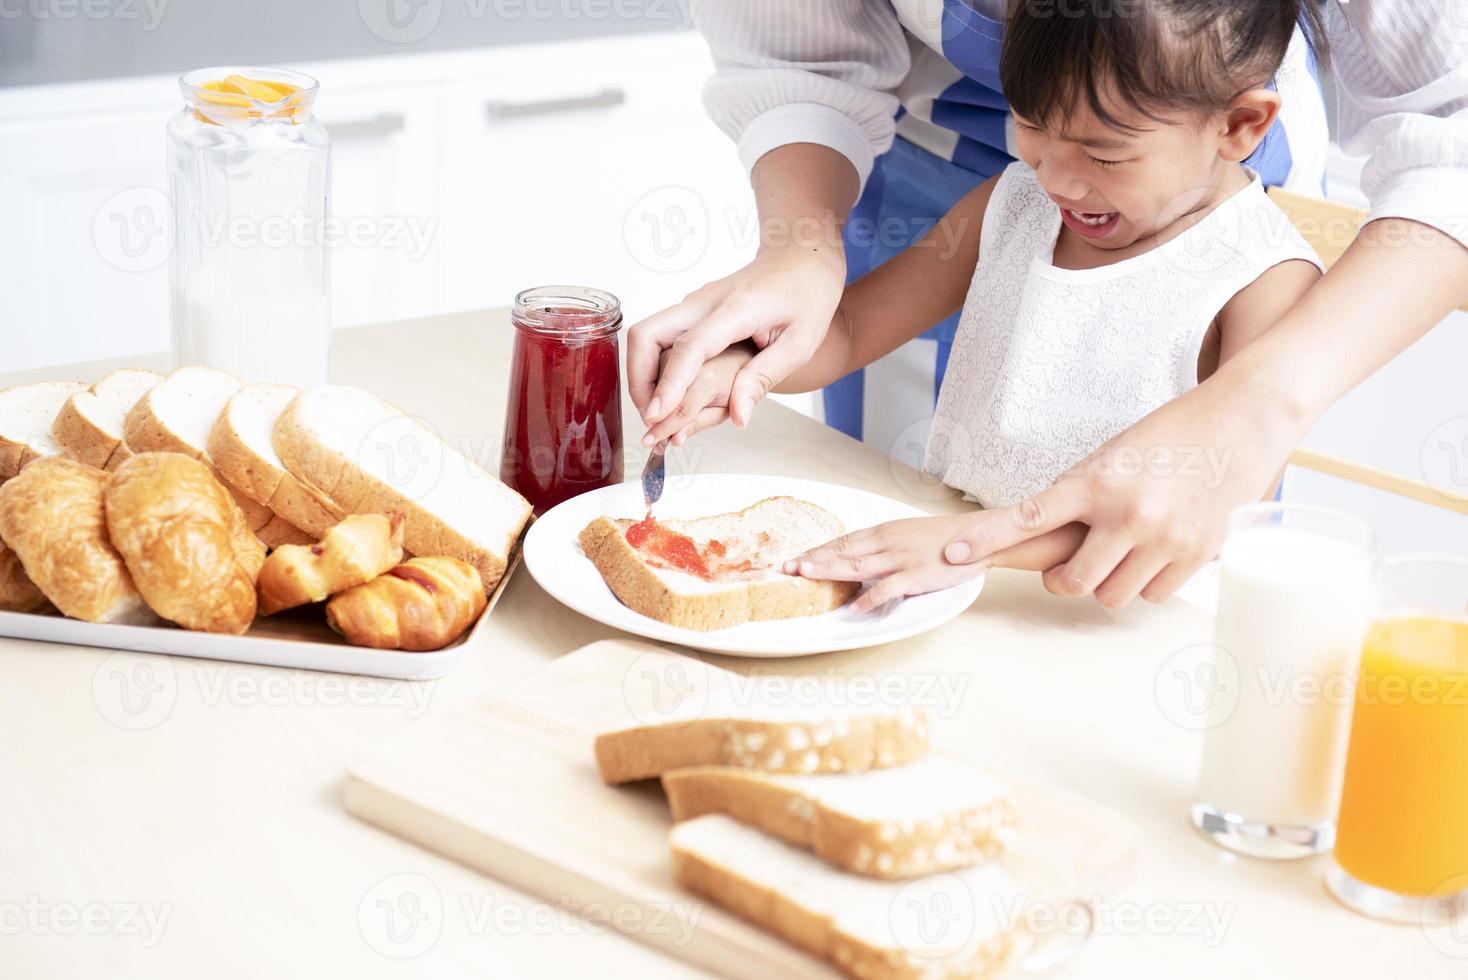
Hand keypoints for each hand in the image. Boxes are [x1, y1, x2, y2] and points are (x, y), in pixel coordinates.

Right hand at [626, 243, 844, 436]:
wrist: (802, 253)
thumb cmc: (808, 294)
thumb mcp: (800, 343)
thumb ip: (763, 378)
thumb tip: (738, 417)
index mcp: (735, 309)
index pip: (690, 348)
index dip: (669, 384)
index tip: (657, 415)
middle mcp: (704, 302)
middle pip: (645, 334)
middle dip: (638, 379)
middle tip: (651, 416)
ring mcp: (694, 303)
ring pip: (647, 335)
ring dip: (643, 374)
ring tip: (658, 411)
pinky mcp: (692, 309)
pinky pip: (661, 336)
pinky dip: (656, 365)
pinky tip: (670, 391)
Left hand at [787, 514, 1087, 613]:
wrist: (979, 537)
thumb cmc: (944, 538)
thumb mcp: (907, 534)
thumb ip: (882, 546)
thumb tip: (858, 557)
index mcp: (884, 531)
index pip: (843, 540)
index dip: (816, 550)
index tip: (793, 559)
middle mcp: (887, 542)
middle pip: (842, 551)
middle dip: (812, 560)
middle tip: (785, 569)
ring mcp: (901, 558)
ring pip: (857, 565)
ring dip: (828, 572)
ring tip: (805, 578)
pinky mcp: (917, 575)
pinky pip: (888, 589)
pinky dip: (869, 599)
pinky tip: (853, 609)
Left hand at [941, 379, 1299, 607]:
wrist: (1241, 422)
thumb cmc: (1168, 436)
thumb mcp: (1111, 454)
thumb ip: (1079, 495)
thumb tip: (1044, 533)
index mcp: (1096, 481)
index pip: (1027, 517)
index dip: (985, 540)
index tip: (952, 554)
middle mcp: (1128, 514)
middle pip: (1071, 582)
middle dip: (1062, 581)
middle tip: (1065, 569)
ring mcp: (1164, 538)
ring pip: (1111, 595)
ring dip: (1105, 583)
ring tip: (1117, 553)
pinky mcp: (1197, 554)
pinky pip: (1152, 594)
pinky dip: (1144, 583)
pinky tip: (1152, 554)